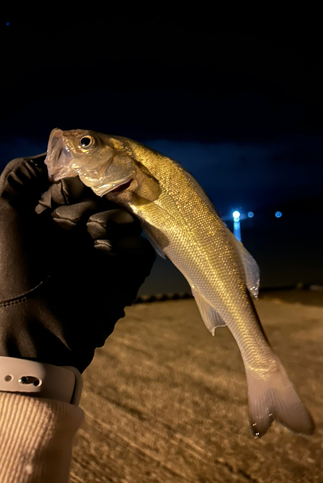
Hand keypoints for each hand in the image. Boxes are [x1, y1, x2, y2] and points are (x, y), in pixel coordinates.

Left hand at [0, 154, 154, 371]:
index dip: (74, 185)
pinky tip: (110, 254)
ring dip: (111, 223)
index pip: (76, 187)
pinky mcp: (124, 276)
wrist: (33, 333)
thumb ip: (19, 177)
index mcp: (51, 221)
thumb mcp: (2, 214)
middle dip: (89, 207)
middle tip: (77, 226)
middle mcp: (79, 236)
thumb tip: (49, 157)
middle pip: (103, 201)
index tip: (71, 191)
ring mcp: (103, 256)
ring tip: (95, 238)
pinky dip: (130, 247)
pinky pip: (141, 250)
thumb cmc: (12, 271)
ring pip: (125, 221)